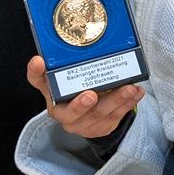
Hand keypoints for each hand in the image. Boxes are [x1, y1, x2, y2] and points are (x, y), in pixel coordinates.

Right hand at [26, 55, 142, 138]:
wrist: (87, 117)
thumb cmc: (74, 92)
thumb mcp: (64, 78)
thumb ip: (59, 64)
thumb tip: (56, 47)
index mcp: (51, 95)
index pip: (38, 82)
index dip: (37, 73)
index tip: (38, 61)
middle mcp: (64, 113)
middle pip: (71, 112)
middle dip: (81, 105)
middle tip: (90, 95)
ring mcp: (84, 124)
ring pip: (99, 114)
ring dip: (116, 101)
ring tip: (129, 89)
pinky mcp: (102, 127)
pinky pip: (115, 117)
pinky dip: (128, 104)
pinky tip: (136, 93)